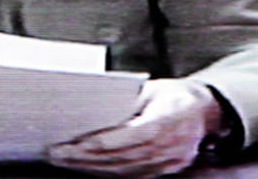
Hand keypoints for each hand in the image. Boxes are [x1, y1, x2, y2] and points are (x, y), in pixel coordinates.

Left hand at [47, 78, 222, 177]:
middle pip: (123, 157)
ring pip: (125, 170)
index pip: (132, 136)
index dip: (102, 142)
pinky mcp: (165, 170)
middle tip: (56, 152)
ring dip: (90, 167)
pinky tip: (84, 166)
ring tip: (63, 160)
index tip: (74, 142)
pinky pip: (131, 175)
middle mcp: (173, 146)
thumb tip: (85, 102)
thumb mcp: (149, 89)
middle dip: (86, 157)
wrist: (203, 111)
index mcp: (170, 119)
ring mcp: (171, 162)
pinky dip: (105, 172)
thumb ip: (123, 98)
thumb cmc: (171, 95)